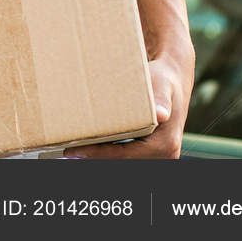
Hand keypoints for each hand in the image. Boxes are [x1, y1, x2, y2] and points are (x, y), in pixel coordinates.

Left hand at [64, 53, 191, 158]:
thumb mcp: (162, 86)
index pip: (125, 155)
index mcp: (165, 143)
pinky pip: (127, 155)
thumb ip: (160, 99)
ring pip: (124, 160)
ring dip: (101, 156)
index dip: (98, 154)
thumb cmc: (163, 80)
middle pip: (123, 161)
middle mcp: (165, 154)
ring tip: (74, 149)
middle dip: (96, 157)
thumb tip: (161, 114)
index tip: (75, 150)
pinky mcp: (152, 152)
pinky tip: (88, 145)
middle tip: (68, 150)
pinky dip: (108, 152)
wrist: (172, 79)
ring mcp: (159, 155)